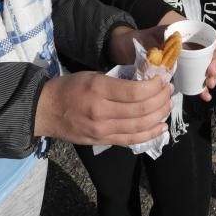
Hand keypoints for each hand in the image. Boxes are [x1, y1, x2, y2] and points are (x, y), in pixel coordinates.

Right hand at [34, 72, 172, 145]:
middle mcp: (101, 111)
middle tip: (169, 90)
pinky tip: (161, 127)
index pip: (134, 91)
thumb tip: (144, 82)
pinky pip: (131, 140)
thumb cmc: (68, 88)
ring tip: (168, 105)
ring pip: (139, 126)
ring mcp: (102, 129)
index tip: (163, 79)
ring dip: (159, 115)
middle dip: (161, 99)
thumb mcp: (91, 75)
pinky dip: (149, 134)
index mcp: (98, 89)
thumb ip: (116, 80)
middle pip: (141, 109)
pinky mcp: (102, 141)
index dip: (154, 86)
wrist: (45, 111)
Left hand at [110, 25, 215, 101]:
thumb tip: (166, 61)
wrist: (122, 47)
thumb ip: (158, 49)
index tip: (214, 53)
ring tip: (208, 87)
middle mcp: (188, 44)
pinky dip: (200, 86)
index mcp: (183, 32)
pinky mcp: (180, 71)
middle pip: (209, 53)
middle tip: (210, 76)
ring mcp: (185, 58)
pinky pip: (194, 77)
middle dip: (214, 65)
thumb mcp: (147, 40)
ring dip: (209, 77)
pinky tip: (204, 95)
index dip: (215, 43)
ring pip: (204, 66)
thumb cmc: (136, 39)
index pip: (207, 35)